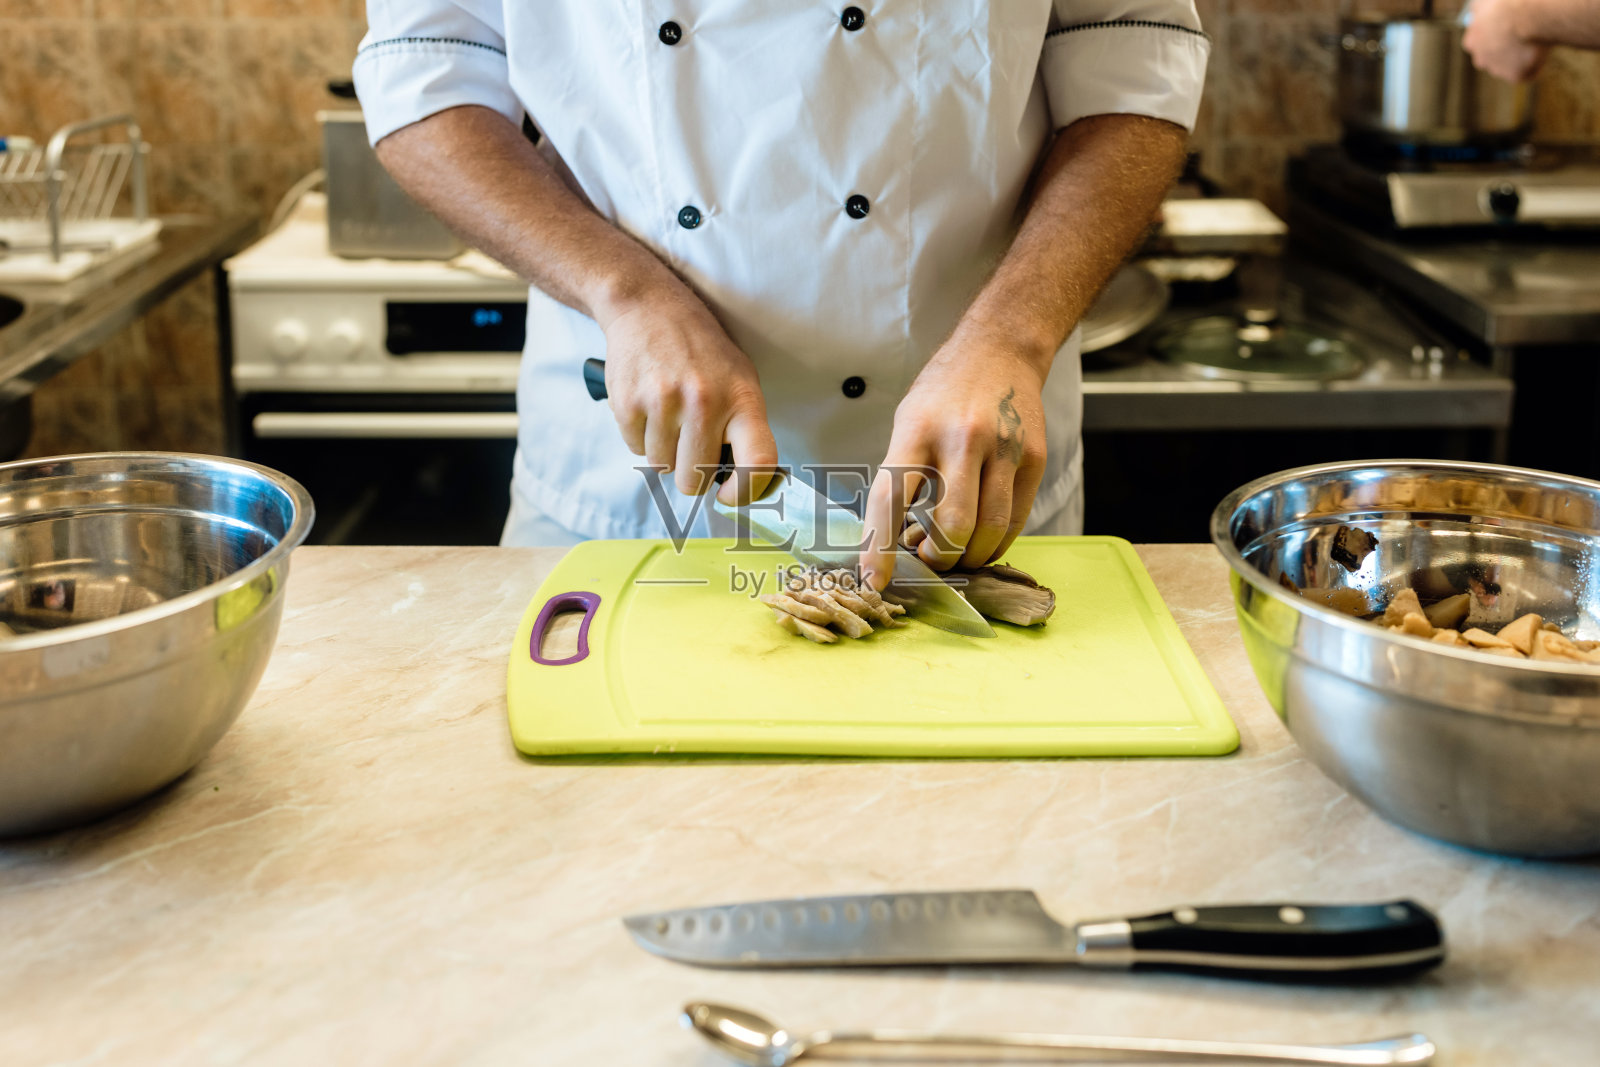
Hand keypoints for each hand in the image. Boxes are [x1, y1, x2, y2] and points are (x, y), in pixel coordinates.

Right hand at [597, 284, 778, 503]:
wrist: (648, 306)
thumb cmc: (701, 350)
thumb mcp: (739, 378)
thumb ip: (743, 428)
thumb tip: (741, 483)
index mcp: (742, 399)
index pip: (756, 463)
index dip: (744, 492)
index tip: (728, 495)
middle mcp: (705, 402)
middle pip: (693, 481)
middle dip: (690, 473)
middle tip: (690, 444)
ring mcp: (664, 403)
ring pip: (661, 466)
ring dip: (664, 450)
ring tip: (669, 413)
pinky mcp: (629, 403)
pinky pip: (635, 448)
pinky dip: (641, 436)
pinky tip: (649, 405)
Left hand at [861, 332, 1047, 587]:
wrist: (1000, 350)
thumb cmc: (943, 393)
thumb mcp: (907, 422)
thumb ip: (902, 477)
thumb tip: (899, 542)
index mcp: (917, 429)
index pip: (893, 498)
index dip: (880, 547)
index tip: (875, 581)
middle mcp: (963, 438)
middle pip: (952, 526)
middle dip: (938, 558)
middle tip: (930, 560)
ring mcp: (1004, 449)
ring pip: (989, 530)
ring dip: (968, 557)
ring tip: (956, 553)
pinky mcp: (1034, 459)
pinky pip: (1015, 521)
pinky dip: (995, 543)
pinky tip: (981, 540)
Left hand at [1464, 0, 1549, 81]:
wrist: (1528, 15)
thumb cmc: (1509, 2)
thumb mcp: (1485, 1)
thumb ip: (1480, 8)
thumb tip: (1478, 9)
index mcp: (1472, 41)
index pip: (1478, 43)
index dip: (1495, 35)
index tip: (1507, 28)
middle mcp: (1481, 59)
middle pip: (1493, 58)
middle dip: (1506, 50)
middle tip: (1523, 37)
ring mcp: (1498, 70)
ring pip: (1510, 65)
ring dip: (1521, 56)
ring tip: (1534, 39)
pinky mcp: (1515, 76)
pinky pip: (1528, 71)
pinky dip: (1536, 62)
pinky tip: (1541, 48)